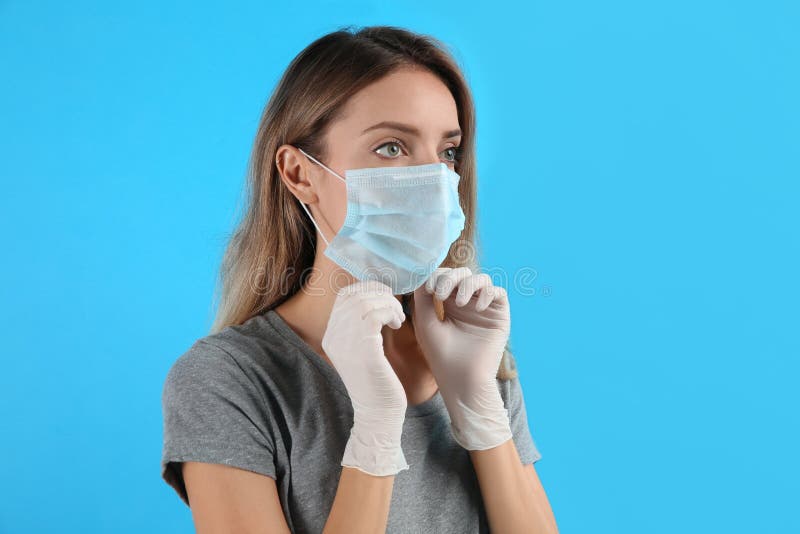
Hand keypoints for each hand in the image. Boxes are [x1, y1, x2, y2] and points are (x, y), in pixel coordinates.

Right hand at [321, 280, 409, 475]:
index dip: (367, 289)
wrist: (377, 414)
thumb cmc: (377, 381)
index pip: (344, 296)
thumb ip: (362, 327)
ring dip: (388, 303)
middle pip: (355, 295)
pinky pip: (375, 314)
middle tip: (394, 307)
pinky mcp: (363, 349)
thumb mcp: (363, 350)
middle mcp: (334, 336)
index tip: (384, 299)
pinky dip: (390, 312)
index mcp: (331, 336)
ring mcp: (346, 343)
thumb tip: (377, 297)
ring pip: (366, 301)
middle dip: (380, 294)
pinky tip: (397, 323)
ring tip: (397, 318)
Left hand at [412, 267, 512, 449]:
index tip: (430, 290)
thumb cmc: (441, 356)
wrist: (462, 380)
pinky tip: (476, 308)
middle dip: (450, 278)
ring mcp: (484, 308)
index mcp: (449, 305)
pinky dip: (488, 294)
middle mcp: (468, 304)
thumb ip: (423, 297)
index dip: (437, 277)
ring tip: (460, 302)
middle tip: (441, 295)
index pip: (445, 278)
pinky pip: (498, 292)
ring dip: (468, 284)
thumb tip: (423, 274)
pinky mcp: (499, 315)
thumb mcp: (426, 322)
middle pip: (462, 273)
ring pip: (481, 278)